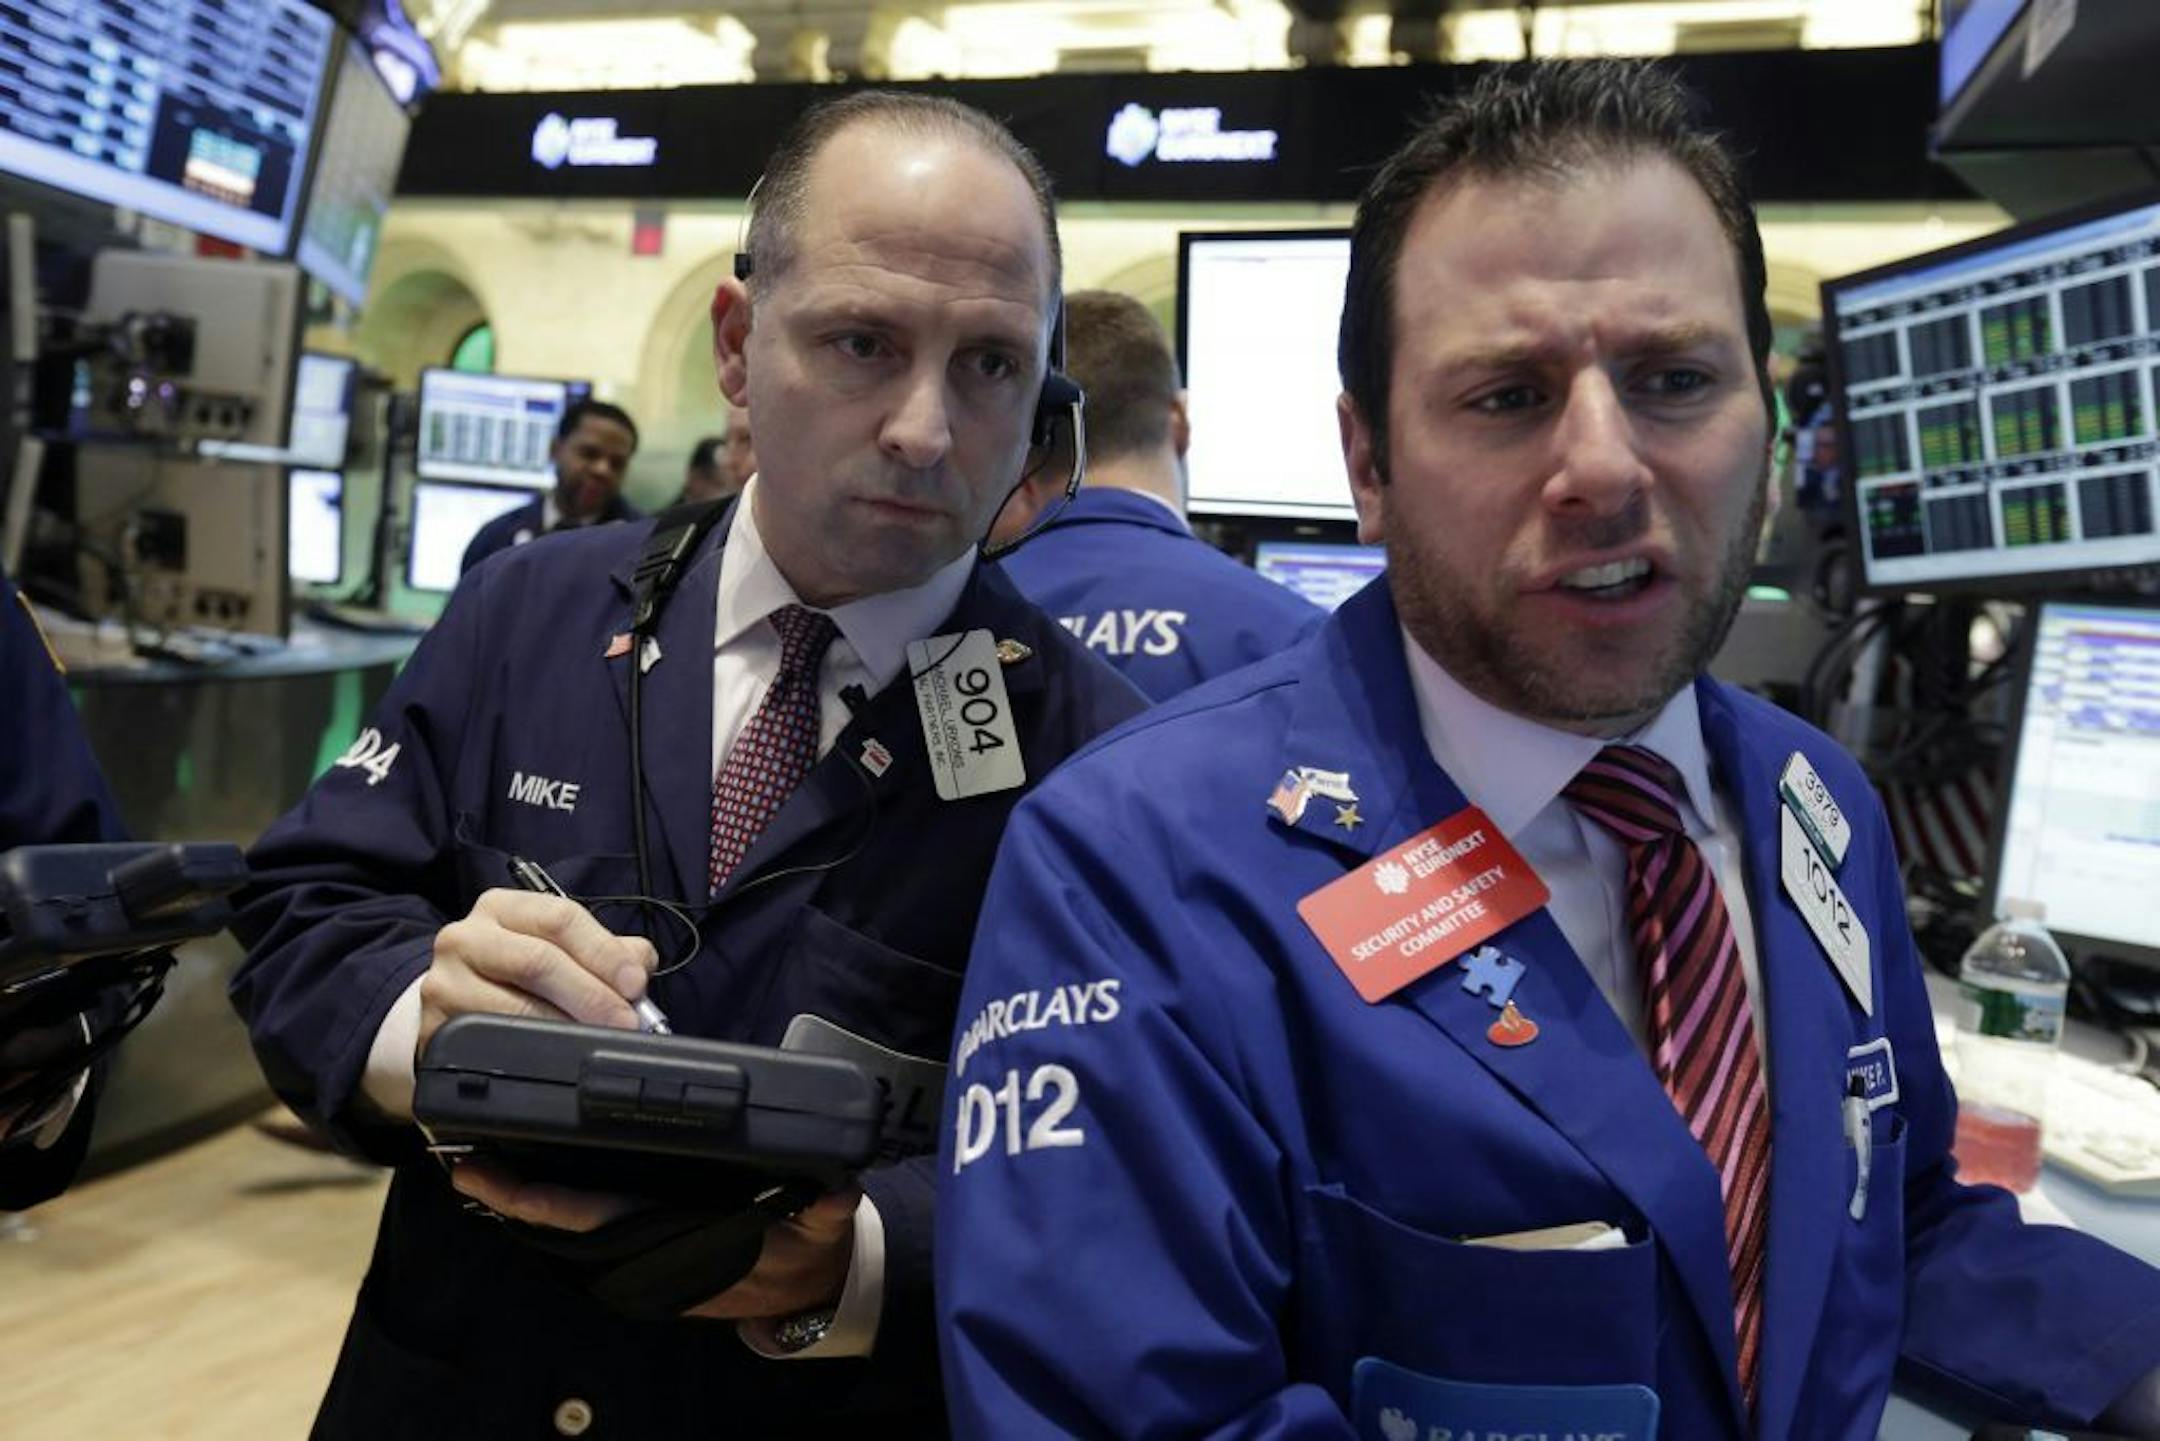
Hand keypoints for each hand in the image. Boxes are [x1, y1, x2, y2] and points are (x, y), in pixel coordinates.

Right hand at [418, 888, 657, 1063]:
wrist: (452, 1003)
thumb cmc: (513, 972)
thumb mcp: (556, 947)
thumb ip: (604, 950)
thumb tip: (639, 966)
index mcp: (503, 908)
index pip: (560, 918)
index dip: (604, 953)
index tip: (634, 984)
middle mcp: (467, 936)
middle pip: (538, 961)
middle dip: (592, 995)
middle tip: (624, 1022)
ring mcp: (445, 981)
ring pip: (516, 1006)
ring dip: (567, 1026)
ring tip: (597, 1039)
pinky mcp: (437, 1025)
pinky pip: (493, 1041)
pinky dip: (533, 1049)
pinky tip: (557, 1054)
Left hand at [448, 1162, 856, 1325]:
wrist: (807, 1292)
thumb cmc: (808, 1254)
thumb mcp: (823, 1231)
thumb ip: (827, 1211)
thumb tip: (837, 1191)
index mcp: (679, 1241)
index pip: (600, 1221)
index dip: (544, 1204)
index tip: (497, 1180)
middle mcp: (650, 1253)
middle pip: (565, 1227)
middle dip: (512, 1198)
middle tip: (461, 1163)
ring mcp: (645, 1253)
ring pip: (570, 1231)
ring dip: (524, 1202)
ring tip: (477, 1163)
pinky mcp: (649, 1243)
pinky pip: (591, 1226)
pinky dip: (554, 1205)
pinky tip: (528, 1176)